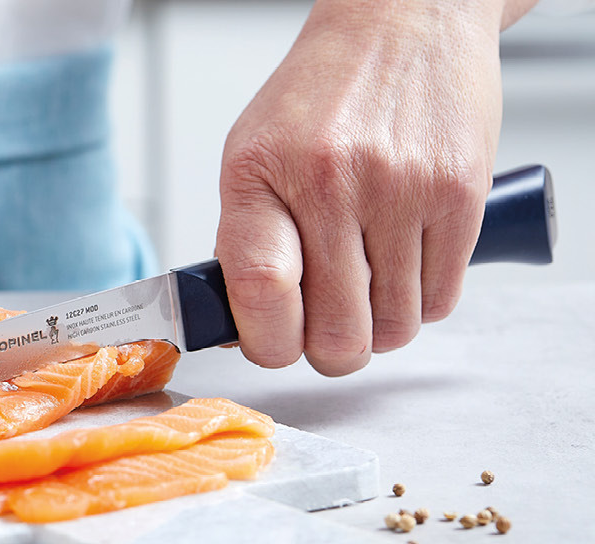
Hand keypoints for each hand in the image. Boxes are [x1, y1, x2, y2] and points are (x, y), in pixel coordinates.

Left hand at [215, 0, 507, 375]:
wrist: (402, 22)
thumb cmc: (321, 94)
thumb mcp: (254, 152)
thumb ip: (246, 238)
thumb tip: (244, 328)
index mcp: (259, 175)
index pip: (260, 290)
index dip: (267, 343)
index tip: (273, 345)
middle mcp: (328, 183)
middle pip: (335, 330)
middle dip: (330, 350)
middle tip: (328, 333)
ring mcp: (398, 189)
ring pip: (393, 326)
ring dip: (379, 330)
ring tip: (369, 295)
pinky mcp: (458, 194)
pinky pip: (441, 298)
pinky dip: (421, 304)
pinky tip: (405, 273)